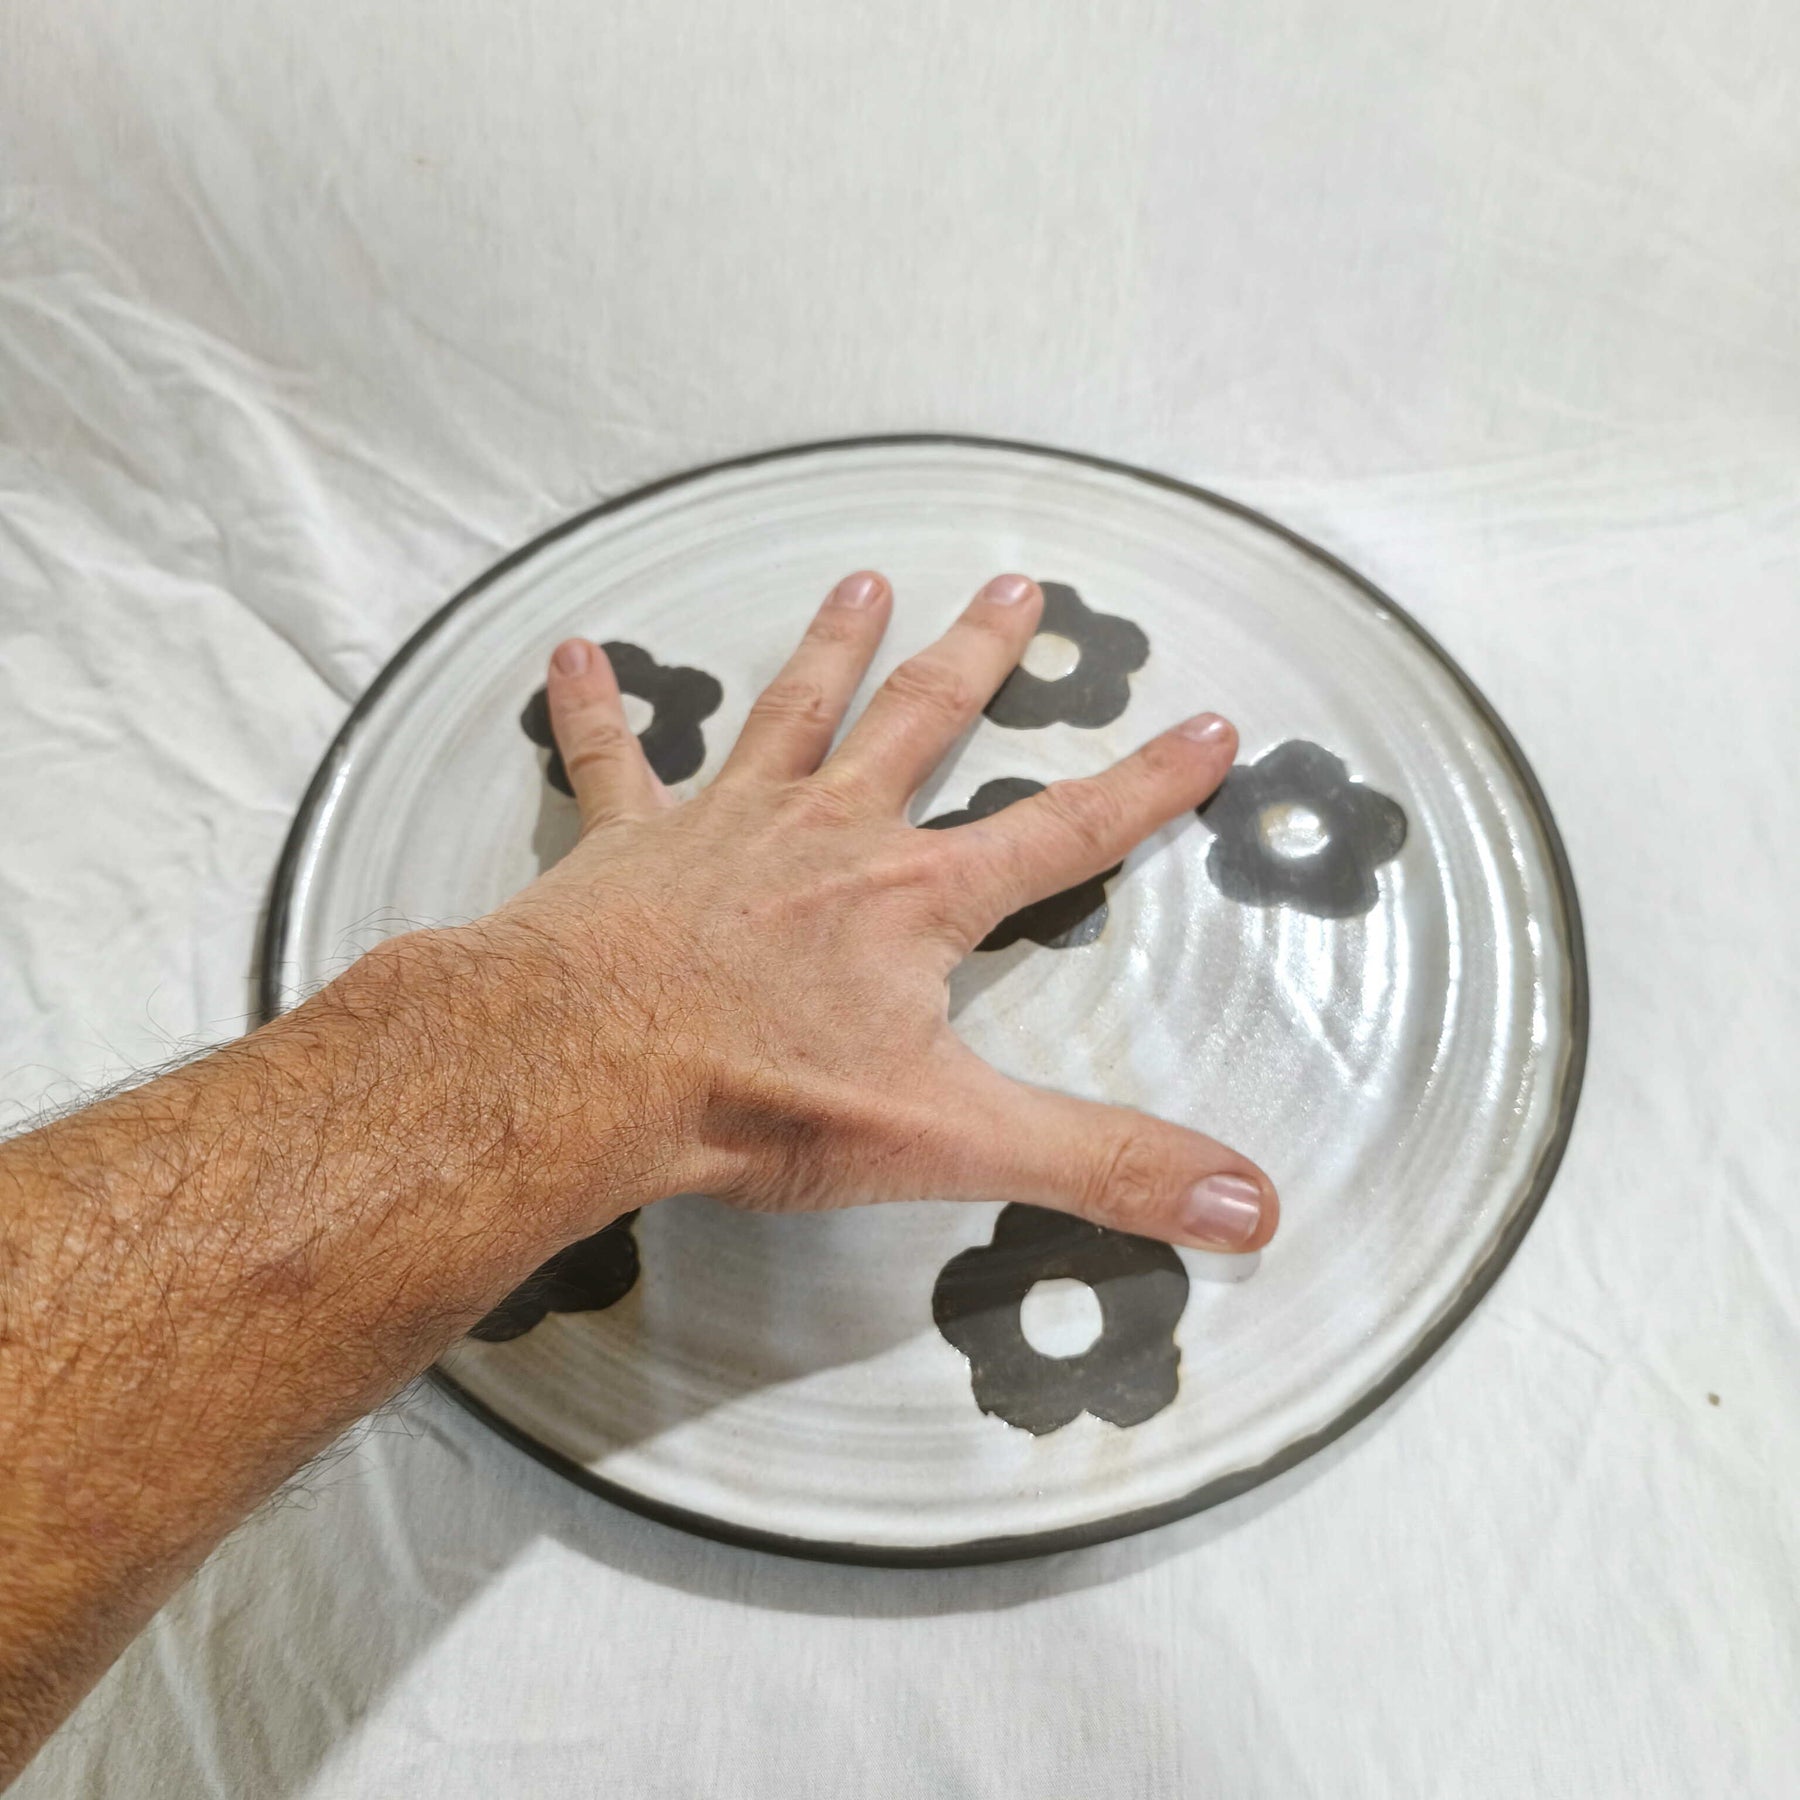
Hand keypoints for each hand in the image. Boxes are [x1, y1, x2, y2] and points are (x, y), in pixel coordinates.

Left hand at [469, 570, 1277, 1251]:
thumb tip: (1252, 1205)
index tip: (1208, 727)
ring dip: (829, 647)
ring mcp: (723, 827)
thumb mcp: (952, 1140)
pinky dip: (592, 711)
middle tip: (1015, 583)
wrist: (581, 1071)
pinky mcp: (627, 846)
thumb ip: (1100, 1166)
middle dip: (978, 656)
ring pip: (790, 714)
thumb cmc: (760, 1098)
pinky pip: (609, 762)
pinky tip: (574, 657)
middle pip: (921, 722)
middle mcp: (829, 834)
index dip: (1144, 787)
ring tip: (861, 583)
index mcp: (915, 899)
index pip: (1063, 832)